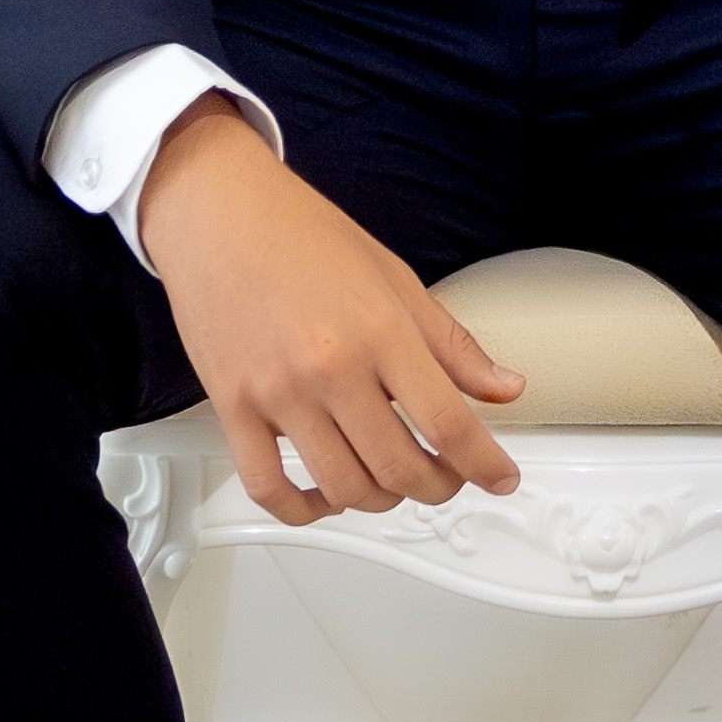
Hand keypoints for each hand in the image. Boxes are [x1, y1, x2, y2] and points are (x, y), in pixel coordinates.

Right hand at [137, 103, 526, 524]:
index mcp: (380, 330)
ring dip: (380, 500)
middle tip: (448, 477)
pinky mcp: (232, 407)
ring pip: (344, 487)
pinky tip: (324, 497)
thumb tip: (504, 386)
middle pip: (401, 467)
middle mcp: (330, 367)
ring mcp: (278, 393)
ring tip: (392, 481)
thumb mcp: (395, 278)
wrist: (218, 211)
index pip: (449, 422)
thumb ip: (452, 343)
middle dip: (439, 486)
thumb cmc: (301, 234)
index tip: (500, 477)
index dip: (484, 464)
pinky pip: (269, 487)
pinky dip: (304, 509)